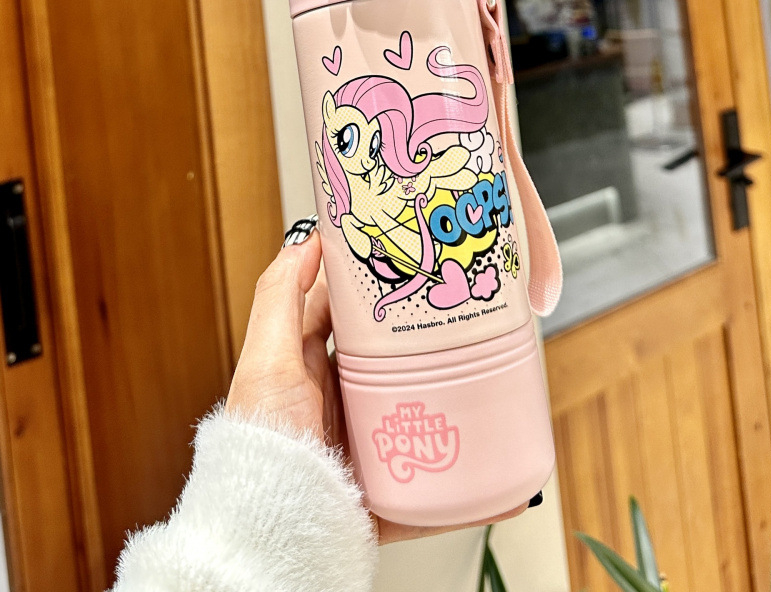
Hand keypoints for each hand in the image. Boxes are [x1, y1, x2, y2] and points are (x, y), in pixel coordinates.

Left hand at [226, 221, 527, 543]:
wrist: (271, 529)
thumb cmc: (261, 444)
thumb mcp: (266, 359)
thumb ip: (279, 297)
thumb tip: (307, 242)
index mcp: (312, 370)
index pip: (348, 316)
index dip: (376, 290)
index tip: (412, 267)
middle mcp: (341, 403)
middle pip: (392, 359)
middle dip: (426, 340)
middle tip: (466, 320)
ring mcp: (369, 445)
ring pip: (422, 414)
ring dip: (457, 404)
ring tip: (495, 385)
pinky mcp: (391, 490)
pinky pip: (441, 489)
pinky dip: (474, 490)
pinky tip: (508, 486)